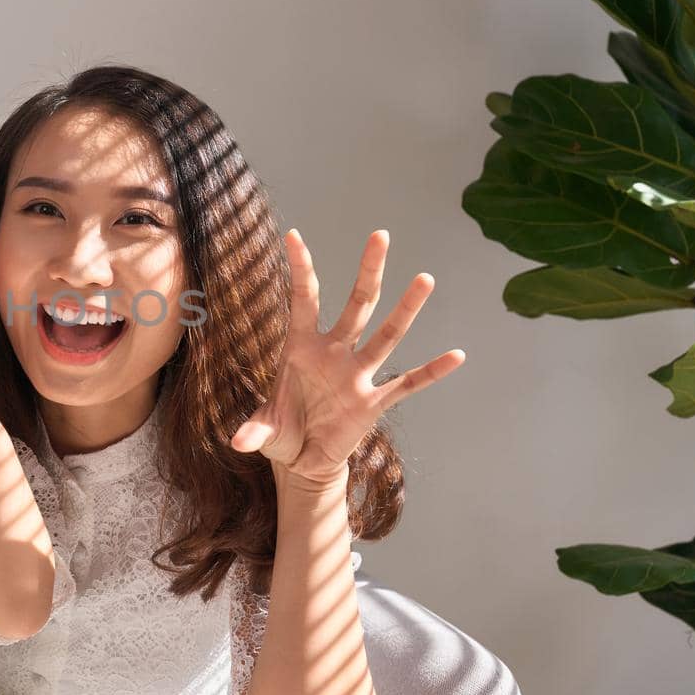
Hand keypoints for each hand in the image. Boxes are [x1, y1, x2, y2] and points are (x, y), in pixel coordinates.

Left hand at [229, 229, 465, 494]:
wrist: (302, 459)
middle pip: (357, 304)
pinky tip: (456, 356)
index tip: (293, 235)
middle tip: (381, 234)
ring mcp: (356, 375)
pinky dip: (431, 372)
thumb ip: (254, 430)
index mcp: (301, 347)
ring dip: (406, 308)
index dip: (300, 269)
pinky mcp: (372, 402)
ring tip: (425, 278)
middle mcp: (334, 353)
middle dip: (369, 271)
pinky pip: (407, 384)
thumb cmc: (281, 432)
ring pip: (386, 335)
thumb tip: (237, 442)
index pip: (304, 299)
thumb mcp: (263, 430)